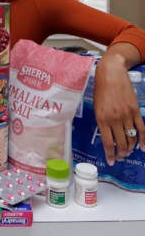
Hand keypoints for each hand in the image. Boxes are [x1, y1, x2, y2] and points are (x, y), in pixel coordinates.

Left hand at [93, 43, 144, 165]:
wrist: (110, 74)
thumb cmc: (100, 90)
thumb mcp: (96, 107)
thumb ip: (102, 121)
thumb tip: (107, 134)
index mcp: (101, 119)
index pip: (108, 142)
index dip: (110, 154)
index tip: (111, 161)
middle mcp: (114, 119)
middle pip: (120, 142)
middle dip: (121, 153)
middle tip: (120, 158)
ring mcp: (126, 115)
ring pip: (131, 137)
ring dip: (130, 148)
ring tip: (128, 153)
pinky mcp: (135, 110)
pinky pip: (141, 128)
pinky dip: (143, 139)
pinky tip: (143, 147)